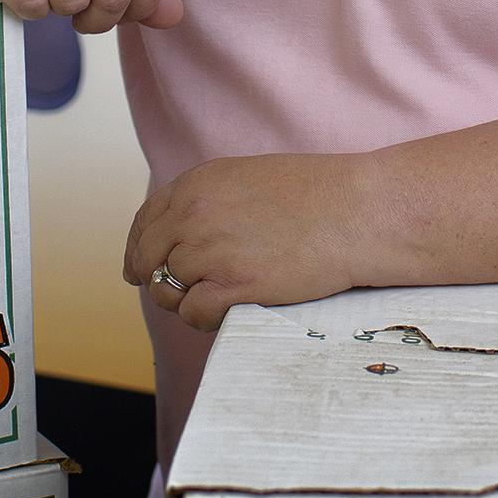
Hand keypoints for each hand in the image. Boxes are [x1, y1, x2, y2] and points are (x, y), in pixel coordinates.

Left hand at [124, 153, 369, 330]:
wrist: (358, 211)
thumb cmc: (317, 194)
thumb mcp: (248, 178)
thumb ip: (208, 201)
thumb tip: (179, 234)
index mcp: (196, 185)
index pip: (144, 223)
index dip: (139, 250)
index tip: (141, 268)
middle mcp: (194, 216)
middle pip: (147, 260)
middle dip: (156, 280)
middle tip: (176, 294)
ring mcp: (210, 252)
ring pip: (167, 291)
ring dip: (185, 301)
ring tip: (216, 299)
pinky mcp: (234, 287)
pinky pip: (193, 313)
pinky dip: (204, 318)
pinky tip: (228, 310)